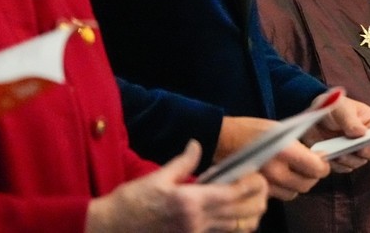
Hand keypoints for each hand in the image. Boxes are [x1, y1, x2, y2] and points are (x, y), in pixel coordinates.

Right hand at [86, 140, 268, 232]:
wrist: (109, 230)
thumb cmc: (130, 202)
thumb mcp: (156, 177)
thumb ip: (183, 162)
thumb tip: (197, 144)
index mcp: (192, 202)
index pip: (236, 194)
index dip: (254, 184)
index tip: (257, 173)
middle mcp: (198, 223)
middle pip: (244, 214)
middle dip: (259, 199)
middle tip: (260, 186)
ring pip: (237, 230)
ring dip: (250, 216)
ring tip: (250, 201)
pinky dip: (234, 228)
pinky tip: (233, 216)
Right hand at [216, 116, 327, 200]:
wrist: (222, 140)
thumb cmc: (252, 130)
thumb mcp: (280, 128)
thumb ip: (300, 144)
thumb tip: (318, 154)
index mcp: (286, 151)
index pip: (317, 169)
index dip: (323, 166)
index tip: (322, 160)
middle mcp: (277, 171)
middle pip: (307, 184)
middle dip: (313, 175)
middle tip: (310, 165)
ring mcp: (267, 184)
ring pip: (294, 193)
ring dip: (298, 184)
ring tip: (295, 171)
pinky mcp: (257, 191)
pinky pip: (279, 196)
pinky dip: (284, 189)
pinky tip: (280, 177)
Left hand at [307, 93, 369, 173]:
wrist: (313, 116)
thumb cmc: (333, 107)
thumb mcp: (341, 107)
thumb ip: (350, 120)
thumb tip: (362, 133)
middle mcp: (368, 140)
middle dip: (366, 152)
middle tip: (358, 148)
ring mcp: (355, 151)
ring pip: (359, 162)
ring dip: (350, 160)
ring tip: (340, 153)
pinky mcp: (342, 160)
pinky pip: (344, 168)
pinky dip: (338, 165)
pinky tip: (332, 156)